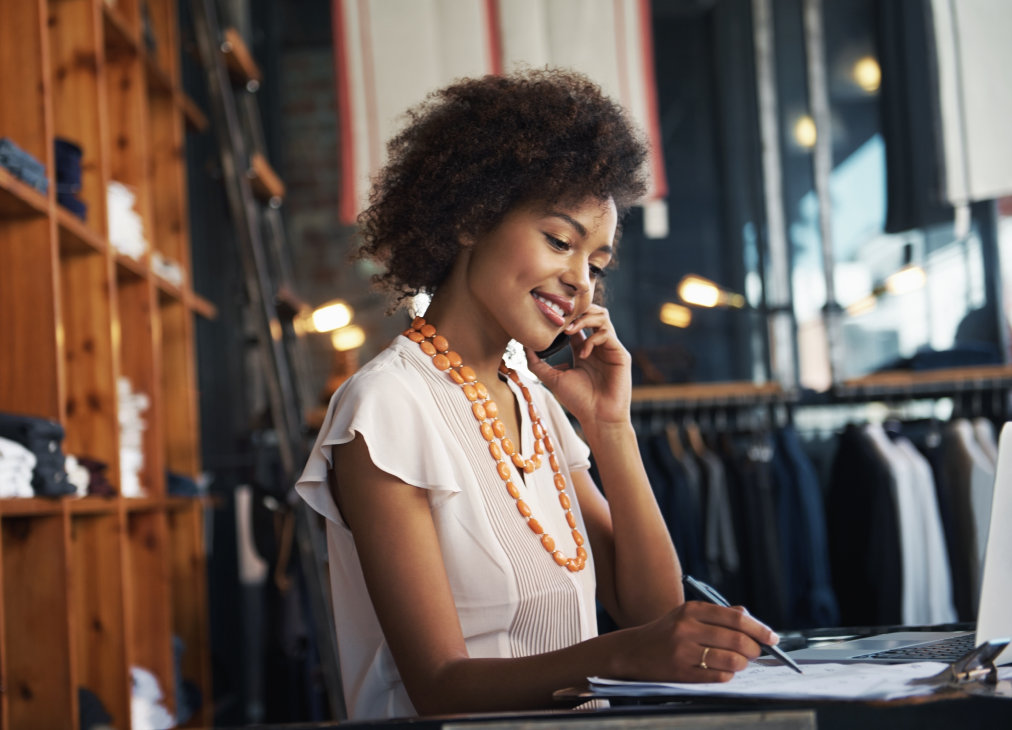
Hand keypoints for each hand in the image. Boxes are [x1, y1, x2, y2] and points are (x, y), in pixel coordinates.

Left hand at [524, 304, 630, 427]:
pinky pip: (607, 334)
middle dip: (577, 310)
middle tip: (561, 318)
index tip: (550, 317)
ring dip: (584, 318)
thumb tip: (523, 345)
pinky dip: (592, 339)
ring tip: (569, 330)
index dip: (566, 316)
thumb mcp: (552, 379)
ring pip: (602, 316)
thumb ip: (537, 363)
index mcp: (584, 349)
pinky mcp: (620, 354)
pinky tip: (583, 354)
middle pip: (593, 312)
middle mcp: (598, 345)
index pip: (577, 322)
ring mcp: (610, 348)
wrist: (598, 418)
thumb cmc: (578, 401)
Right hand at [613, 601, 779, 682]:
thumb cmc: (667, 632)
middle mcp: (687, 628)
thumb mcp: (688, 615)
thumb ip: (719, 614)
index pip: (736, 618)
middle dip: (754, 649)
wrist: (633, 651)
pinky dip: (728, 675)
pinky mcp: (682, 672)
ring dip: (742, 664)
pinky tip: (723, 671)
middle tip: (756, 652)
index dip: (759, 629)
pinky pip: (719, 677)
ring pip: (731, 661)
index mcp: (692, 610)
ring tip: (739, 662)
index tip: (772, 637)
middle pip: (737, 640)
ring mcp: (684, 651)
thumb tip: (751, 619)